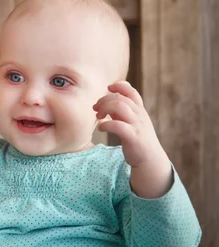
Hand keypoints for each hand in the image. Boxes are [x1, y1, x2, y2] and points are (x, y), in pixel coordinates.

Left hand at [93, 81, 172, 197]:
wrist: (150, 159)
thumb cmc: (137, 139)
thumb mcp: (130, 122)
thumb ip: (120, 112)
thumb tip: (105, 103)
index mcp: (139, 110)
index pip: (131, 91)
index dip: (119, 86)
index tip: (108, 88)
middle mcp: (139, 115)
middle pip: (120, 98)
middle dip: (104, 100)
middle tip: (96, 109)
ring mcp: (137, 125)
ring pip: (120, 106)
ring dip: (105, 108)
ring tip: (98, 116)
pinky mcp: (133, 137)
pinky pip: (118, 125)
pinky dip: (106, 124)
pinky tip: (101, 128)